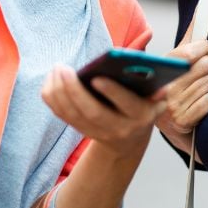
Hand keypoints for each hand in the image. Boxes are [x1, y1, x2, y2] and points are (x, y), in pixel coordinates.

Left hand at [41, 65, 166, 158]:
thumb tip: (143, 69)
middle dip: (76, 90)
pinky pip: (62, 115)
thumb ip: (155, 85)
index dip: (112, 92)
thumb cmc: (142, 106)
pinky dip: (53, 97)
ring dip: (60, 91)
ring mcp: (99, 132)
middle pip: (93, 112)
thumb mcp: (155, 97)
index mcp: (141, 115)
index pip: (127, 104)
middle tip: (64, 68)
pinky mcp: (82, 130)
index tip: (96, 78)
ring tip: (57, 68)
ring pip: (73, 115)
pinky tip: (52, 79)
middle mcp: (119, 127)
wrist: (129, 139)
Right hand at [155, 30, 207, 153]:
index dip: (202, 47)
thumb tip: (202, 8)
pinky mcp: (182, 122)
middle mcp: (163, 87)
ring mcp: (171, 106)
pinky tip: (200, 103)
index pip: (186, 53)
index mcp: (160, 69)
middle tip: (204, 69)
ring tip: (200, 88)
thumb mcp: (176, 62)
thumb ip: (190, 37)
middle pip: (204, 65)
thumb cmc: (177, 86)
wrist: (169, 125)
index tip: (206, 47)